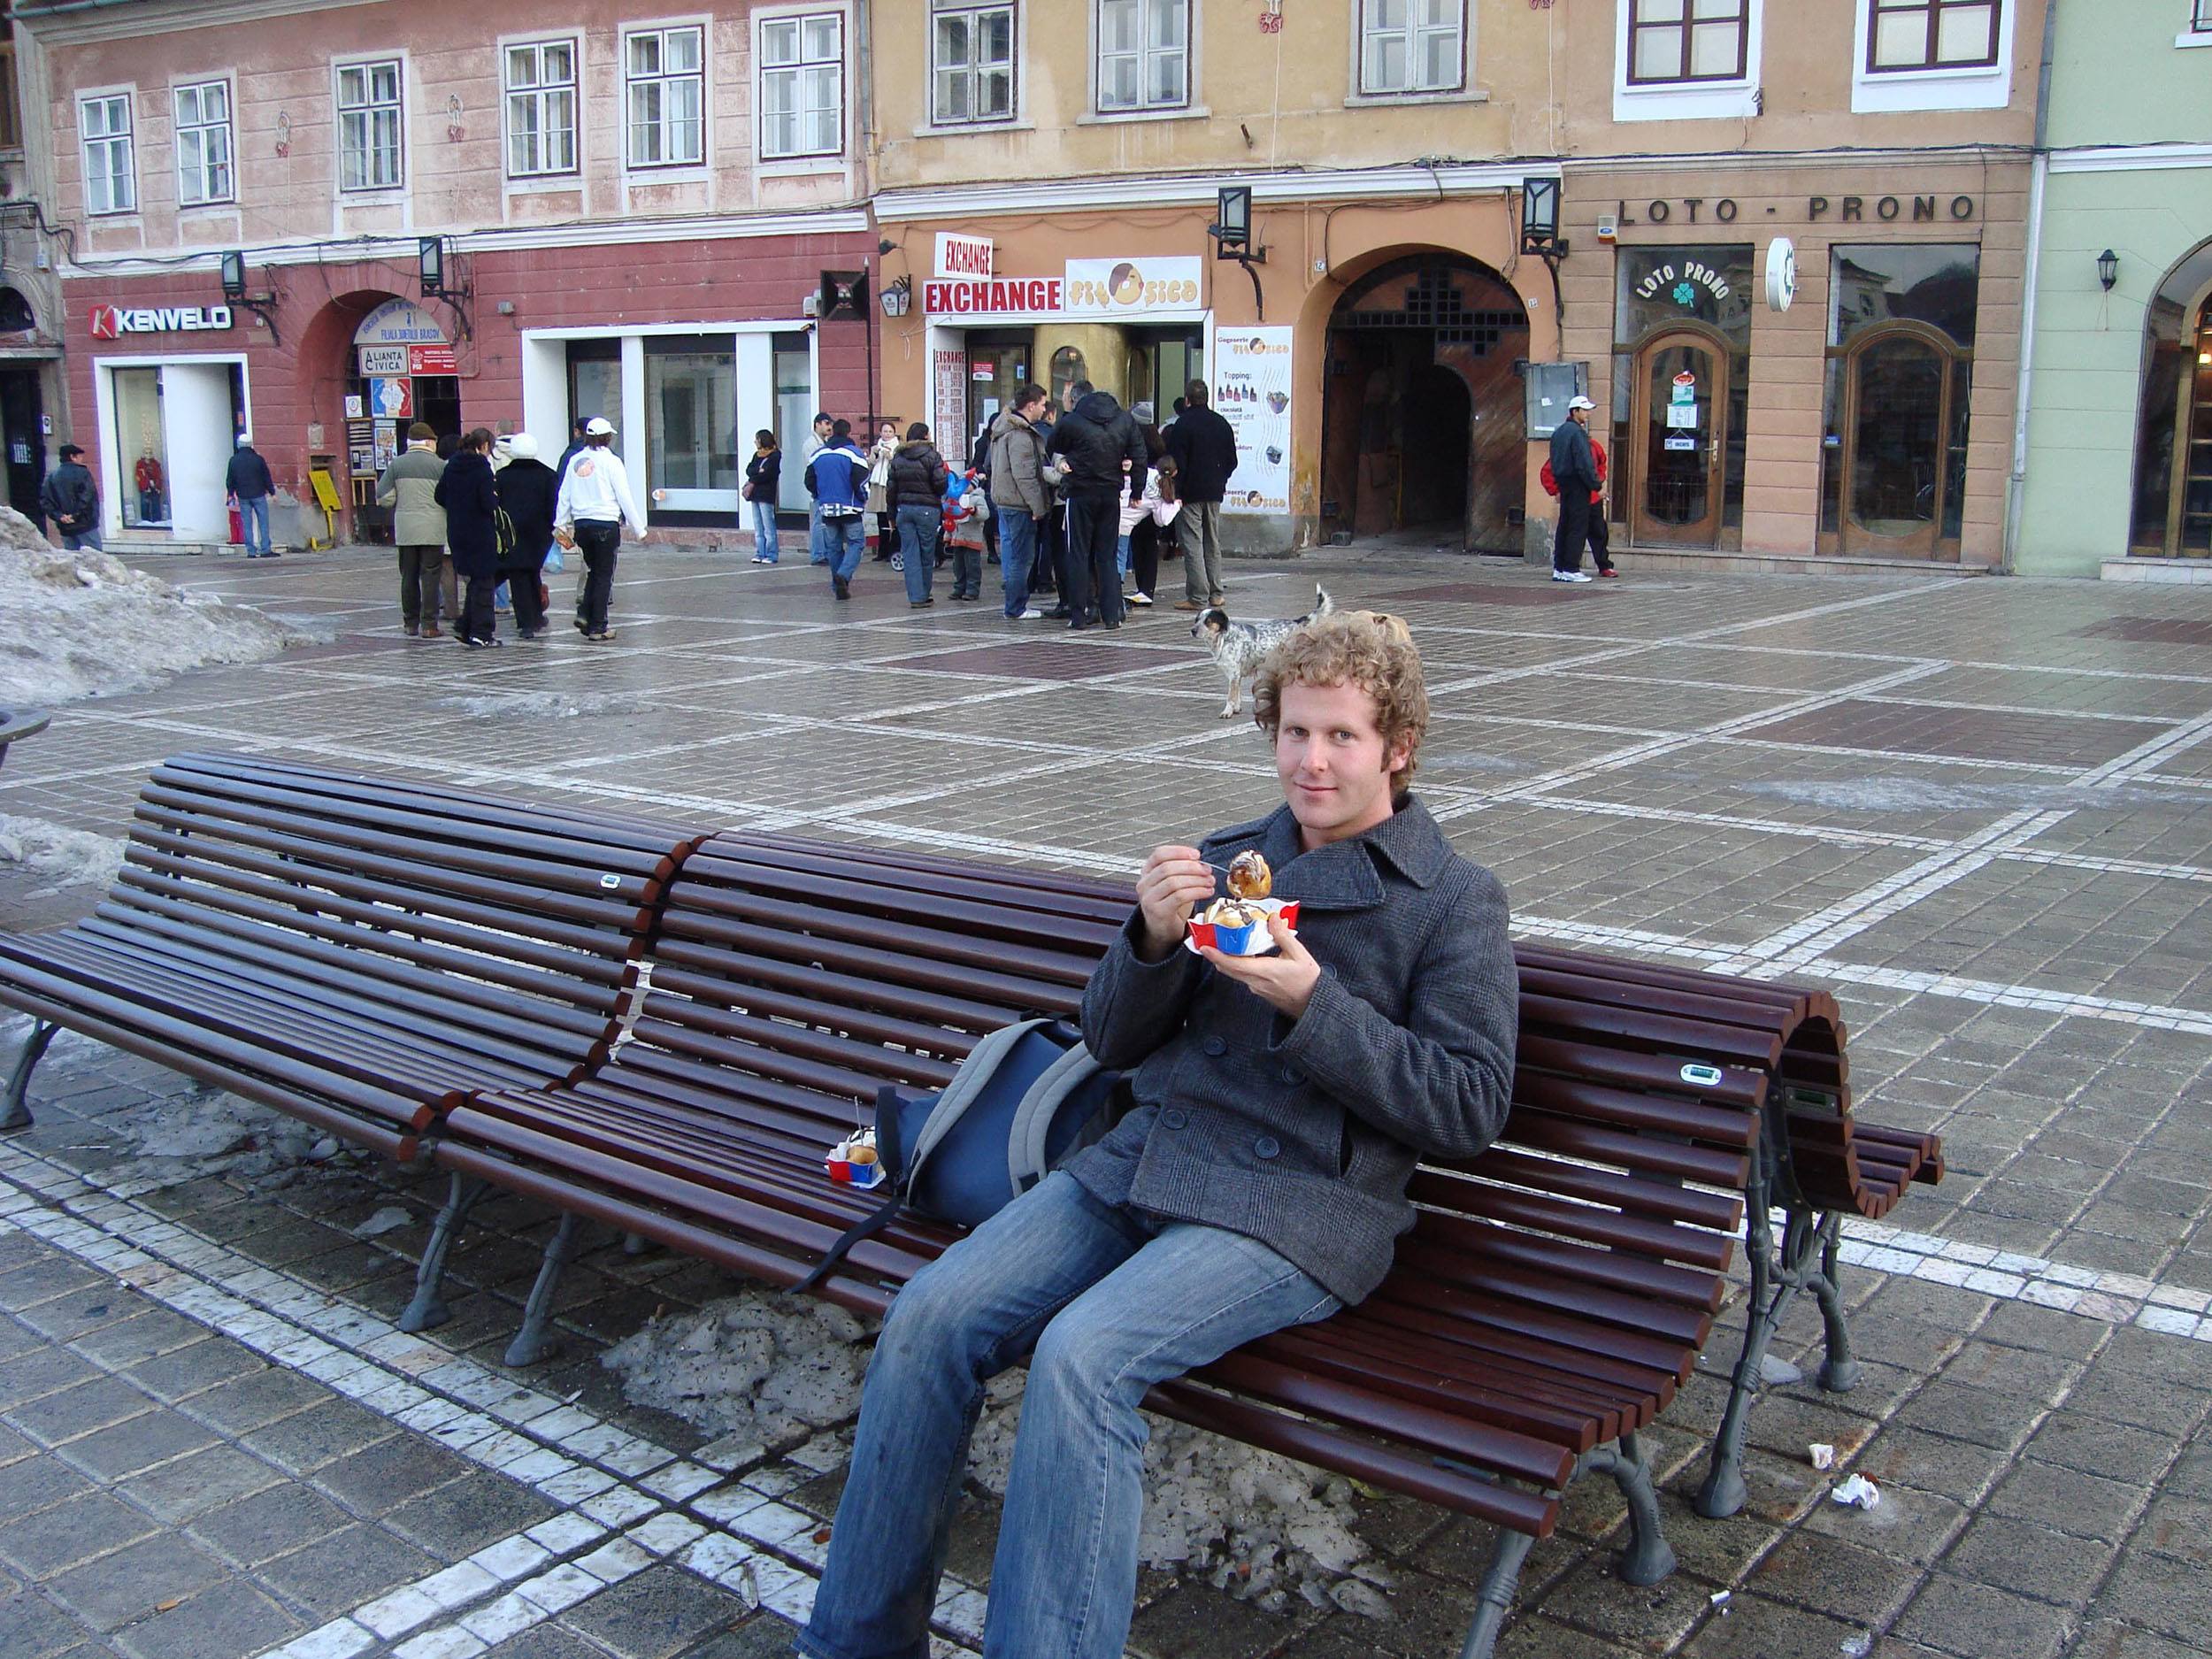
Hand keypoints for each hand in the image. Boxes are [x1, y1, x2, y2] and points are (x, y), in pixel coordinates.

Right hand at [1134, 844, 1213, 959]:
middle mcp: (1144, 884)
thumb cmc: (1170, 904)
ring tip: (1209, 882)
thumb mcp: (1174, 882)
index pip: (1159, 854)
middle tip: (1207, 870)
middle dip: (1192, 867)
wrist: (1163, 929)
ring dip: (1197, 880)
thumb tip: (1200, 862)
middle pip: (1167, 867)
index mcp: (1147, 872)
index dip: (1179, 851)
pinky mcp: (1158, 911)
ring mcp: (1149, 898)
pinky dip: (1197, 892)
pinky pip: (1179, 896)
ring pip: (1174, 882)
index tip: (1196, 854)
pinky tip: (1206, 892)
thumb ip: (1183, 870)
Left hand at [1200, 915, 1321, 1018]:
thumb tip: (1273, 918)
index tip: (1205, 947)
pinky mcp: (1258, 989)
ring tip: (1221, 943)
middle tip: (1207, 940)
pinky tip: (1240, 953)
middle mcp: (1256, 981)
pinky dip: (1236, 964)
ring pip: (1234, 972)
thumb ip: (1283, 936)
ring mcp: (1256, 987)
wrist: (1313, 1004)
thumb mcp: (1299, 954)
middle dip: (1215, 955)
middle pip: (1229, 968)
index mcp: (1265, 971)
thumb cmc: (1308, 981)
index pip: (1235, 964)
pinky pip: (1242, 975)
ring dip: (1225, 959)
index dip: (1217, 955)